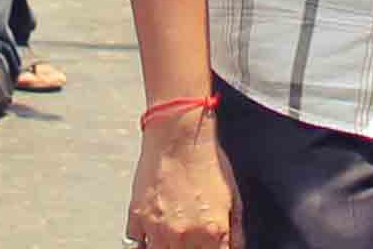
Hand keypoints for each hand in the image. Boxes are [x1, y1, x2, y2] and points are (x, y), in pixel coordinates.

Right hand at [130, 106, 238, 248]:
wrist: (178, 134)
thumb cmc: (206, 159)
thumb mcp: (233, 196)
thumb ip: (235, 230)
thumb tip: (234, 247)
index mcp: (212, 233)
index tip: (210, 245)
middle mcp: (183, 236)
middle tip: (190, 238)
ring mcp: (157, 229)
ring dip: (167, 247)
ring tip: (172, 237)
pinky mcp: (137, 218)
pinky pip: (137, 244)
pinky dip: (145, 242)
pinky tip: (154, 233)